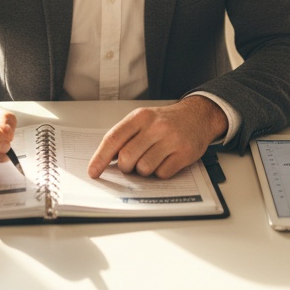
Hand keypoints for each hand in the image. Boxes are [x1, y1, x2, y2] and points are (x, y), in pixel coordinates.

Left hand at [87, 97, 227, 179]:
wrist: (197, 116)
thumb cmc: (164, 121)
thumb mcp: (141, 120)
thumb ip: (124, 136)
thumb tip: (105, 161)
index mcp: (139, 117)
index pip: (113, 139)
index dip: (99, 158)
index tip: (93, 172)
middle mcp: (155, 127)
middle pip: (127, 157)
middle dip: (125, 167)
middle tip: (131, 164)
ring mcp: (171, 140)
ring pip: (144, 168)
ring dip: (143, 170)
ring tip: (150, 159)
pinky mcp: (185, 153)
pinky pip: (162, 174)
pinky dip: (160, 172)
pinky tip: (164, 161)